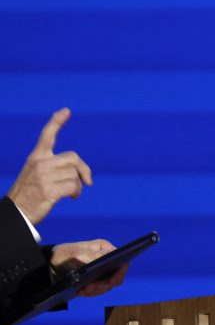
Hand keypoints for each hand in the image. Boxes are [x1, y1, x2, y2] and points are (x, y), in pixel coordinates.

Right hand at [7, 108, 92, 224]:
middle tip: (87, 180)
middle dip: (84, 169)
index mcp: (35, 158)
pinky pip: (74, 186)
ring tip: (71, 192)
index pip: (47, 136)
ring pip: (75, 174)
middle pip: (74, 158)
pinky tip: (72, 197)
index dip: (56, 122)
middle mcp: (39, 164)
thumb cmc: (29, 194)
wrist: (16, 213)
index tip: (66, 111)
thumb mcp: (36, 174)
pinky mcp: (49, 191)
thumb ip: (53, 166)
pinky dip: (77, 192)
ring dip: (78, 185)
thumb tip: (79, 170)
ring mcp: (44, 177)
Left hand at [51, 239, 128, 296]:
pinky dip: (90, 292)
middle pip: (115, 277)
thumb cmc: (64, 254)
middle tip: (90, 288)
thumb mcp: (78, 254)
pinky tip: (80, 291)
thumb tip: (113, 256)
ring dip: (96, 290)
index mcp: (105, 250)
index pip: (122, 262)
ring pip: (107, 285)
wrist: (48, 264)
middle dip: (104, 285)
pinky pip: (98, 290)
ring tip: (82, 290)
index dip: (120, 272)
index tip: (111, 280)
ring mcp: (100, 271)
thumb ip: (96, 256)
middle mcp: (106, 260)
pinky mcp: (93, 280)